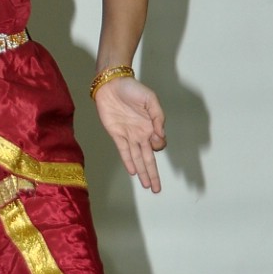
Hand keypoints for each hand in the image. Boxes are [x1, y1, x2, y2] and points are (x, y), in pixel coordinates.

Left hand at [93, 77, 165, 192]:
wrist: (112, 84)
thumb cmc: (133, 89)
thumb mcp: (151, 99)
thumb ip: (158, 117)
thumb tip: (160, 135)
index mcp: (151, 126)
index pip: (159, 145)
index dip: (159, 145)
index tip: (157, 137)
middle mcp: (141, 134)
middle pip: (148, 159)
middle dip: (153, 175)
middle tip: (157, 189)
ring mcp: (128, 136)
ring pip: (137, 159)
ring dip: (143, 173)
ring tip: (147, 186)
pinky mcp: (116, 134)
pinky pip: (123, 151)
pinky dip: (129, 162)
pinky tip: (134, 172)